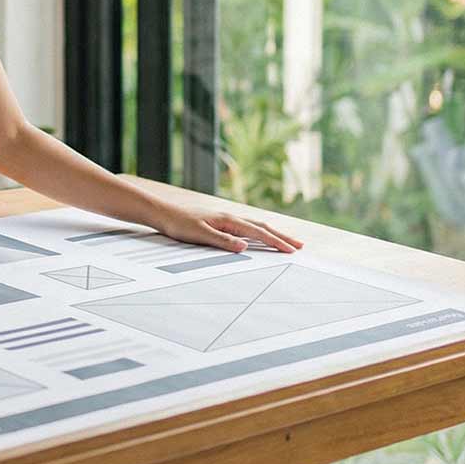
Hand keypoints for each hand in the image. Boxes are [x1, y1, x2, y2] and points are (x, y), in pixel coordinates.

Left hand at [149, 204, 302, 253]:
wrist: (164, 213)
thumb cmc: (179, 224)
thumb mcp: (200, 235)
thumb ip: (222, 241)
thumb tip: (245, 247)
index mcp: (228, 220)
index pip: (258, 233)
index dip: (276, 242)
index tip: (291, 250)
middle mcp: (230, 218)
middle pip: (262, 227)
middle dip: (282, 237)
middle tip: (300, 246)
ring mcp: (226, 219)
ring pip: (256, 226)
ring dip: (273, 234)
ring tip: (287, 241)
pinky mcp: (221, 222)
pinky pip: (246, 228)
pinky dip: (260, 233)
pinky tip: (261, 237)